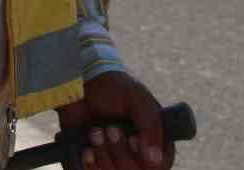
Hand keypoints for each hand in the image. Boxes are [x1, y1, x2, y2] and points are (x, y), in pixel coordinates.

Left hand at [56, 72, 174, 169]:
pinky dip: (91, 164)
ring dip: (104, 154)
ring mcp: (114, 157)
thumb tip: (155, 159)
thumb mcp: (138, 100)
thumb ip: (151, 127)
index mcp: (153, 138)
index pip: (161, 164)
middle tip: (111, 128)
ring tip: (95, 132)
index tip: (132, 139)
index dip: (148, 159)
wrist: (83, 82)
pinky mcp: (95, 159)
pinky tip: (86, 150)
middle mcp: (136, 152)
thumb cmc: (115, 89)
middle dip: (120, 152)